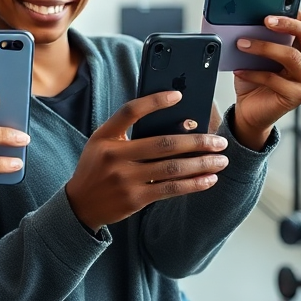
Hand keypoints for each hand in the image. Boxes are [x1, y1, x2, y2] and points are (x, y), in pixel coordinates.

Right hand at [64, 91, 229, 231]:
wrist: (80, 204)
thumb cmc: (97, 168)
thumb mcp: (102, 144)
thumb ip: (128, 133)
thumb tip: (175, 125)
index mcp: (105, 136)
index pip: (131, 111)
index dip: (155, 102)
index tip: (178, 96)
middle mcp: (113, 156)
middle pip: (163, 144)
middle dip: (196, 142)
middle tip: (219, 141)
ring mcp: (124, 178)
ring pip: (172, 168)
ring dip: (201, 164)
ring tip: (221, 160)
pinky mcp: (134, 198)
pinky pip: (170, 189)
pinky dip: (193, 184)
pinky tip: (208, 179)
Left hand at [232, 11, 300, 150]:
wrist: (249, 109)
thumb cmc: (254, 77)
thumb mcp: (255, 54)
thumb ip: (258, 38)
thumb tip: (244, 17)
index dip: (297, 15)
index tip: (278, 6)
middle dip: (289, 25)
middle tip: (265, 20)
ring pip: (291, 57)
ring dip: (264, 47)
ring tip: (241, 43)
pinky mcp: (298, 96)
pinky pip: (274, 79)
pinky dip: (253, 73)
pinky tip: (238, 70)